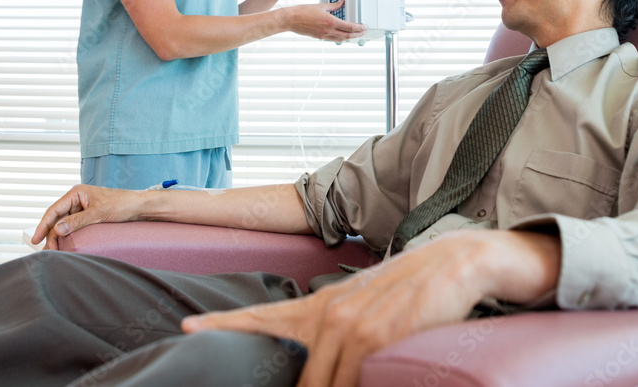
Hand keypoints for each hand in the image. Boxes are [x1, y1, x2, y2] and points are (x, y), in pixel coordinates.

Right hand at [31, 184, 144, 249]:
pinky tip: (64, 245)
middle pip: (57, 219)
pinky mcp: (87, 216)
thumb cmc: (121, 204)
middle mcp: (76, 199)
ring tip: (54, 251)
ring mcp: (82, 207)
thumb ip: (77, 221)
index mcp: (76, 193)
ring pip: (63, 224)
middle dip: (51, 235)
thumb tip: (57, 230)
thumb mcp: (98, 213)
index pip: (54, 210)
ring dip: (58, 237)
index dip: (43, 225)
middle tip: (49, 251)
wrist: (139, 207)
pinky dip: (68, 236)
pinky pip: (73, 226)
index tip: (35, 239)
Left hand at [181, 232, 503, 386]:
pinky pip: (355, 383)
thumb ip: (332, 326)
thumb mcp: (362, 302)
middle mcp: (329, 316)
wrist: (453, 263)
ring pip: (324, 386)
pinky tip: (362, 385)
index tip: (184, 327)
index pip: (261, 317)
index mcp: (321, 306)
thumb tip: (317, 356)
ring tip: (347, 383)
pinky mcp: (376, 340)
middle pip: (299, 379)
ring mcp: (351, 328)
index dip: (222, 324)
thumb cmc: (410, 289)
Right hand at [284, 2, 367, 41]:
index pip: (350, 27)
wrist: (290, 20)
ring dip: (349, 38)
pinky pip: (333, 39)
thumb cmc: (302, 12)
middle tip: (364, 32)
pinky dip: (340, 38)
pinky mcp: (319, 37)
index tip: (364, 27)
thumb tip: (341, 2)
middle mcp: (328, 31)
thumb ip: (333, 5)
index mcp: (330, 22)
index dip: (359, 28)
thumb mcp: (320, 5)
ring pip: (341, 39)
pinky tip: (341, 35)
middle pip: (347, 36)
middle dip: (357, 34)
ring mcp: (323, 36)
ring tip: (355, 34)